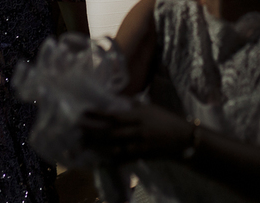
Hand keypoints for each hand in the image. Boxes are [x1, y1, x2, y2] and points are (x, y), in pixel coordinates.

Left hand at [79, 102, 194, 162]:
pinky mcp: (141, 156)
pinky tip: (99, 157)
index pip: (114, 115)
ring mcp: (138, 146)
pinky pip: (122, 159)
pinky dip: (110, 159)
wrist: (182, 138)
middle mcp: (137, 131)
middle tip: (77, 128)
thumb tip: (115, 100)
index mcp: (138, 116)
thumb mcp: (149, 108)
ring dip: (97, 146)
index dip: (98, 114)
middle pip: (110, 133)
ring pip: (113, 147)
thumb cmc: (165, 119)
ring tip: (83, 143)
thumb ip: (132, 105)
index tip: (84, 111)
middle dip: (92, 131)